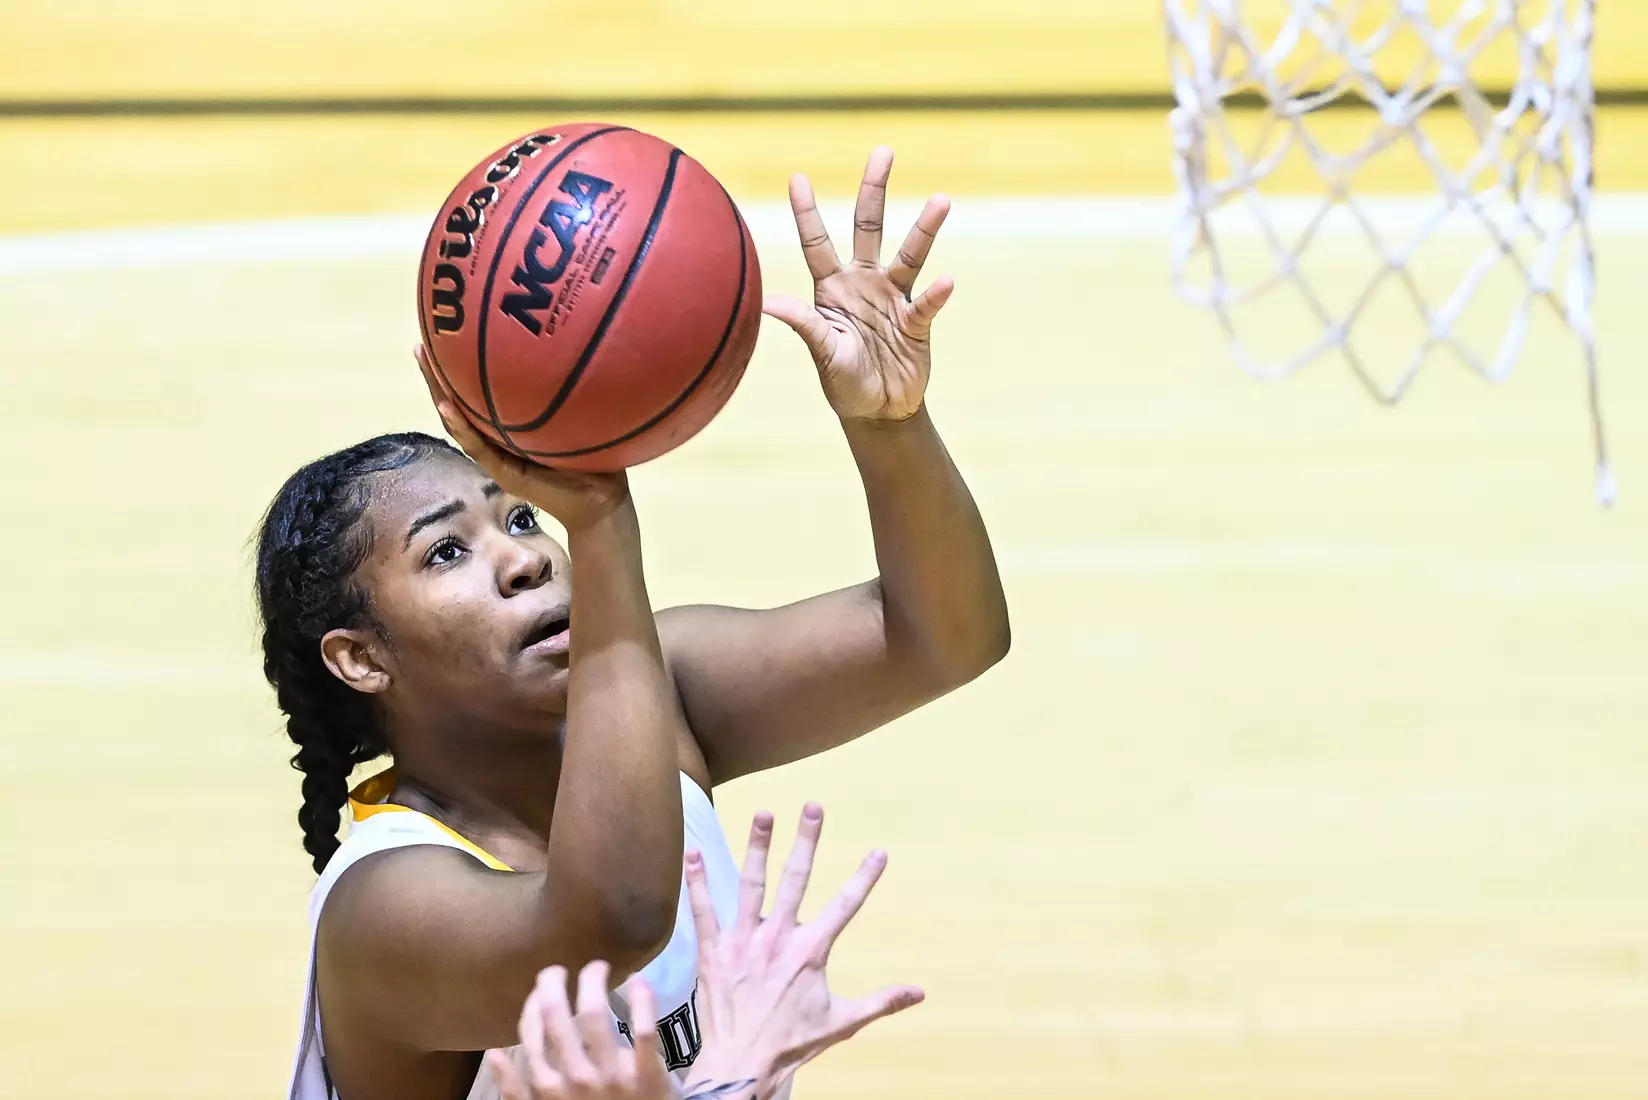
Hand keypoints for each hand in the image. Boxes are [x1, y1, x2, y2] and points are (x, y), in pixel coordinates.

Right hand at [416, 346, 629, 532]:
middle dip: (438, 376)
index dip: (460, 369)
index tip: (446, 336)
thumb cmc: (594, 456)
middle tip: (421, 344)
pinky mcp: (505, 473)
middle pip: (459, 405)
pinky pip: (478, 449)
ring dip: (439, 395)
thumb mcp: (579, 415)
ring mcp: (497, 457)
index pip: (479, 395)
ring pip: (459, 424)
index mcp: (510, 426)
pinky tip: (447, 407)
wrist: (601, 500)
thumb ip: (567, 390)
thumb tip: (574, 345)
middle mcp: (497, 439)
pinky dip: (462, 428)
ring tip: (425, 365)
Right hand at [486, 961, 673, 1099]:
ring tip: (597, 967)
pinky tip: (639, 980)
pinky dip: (642, 999)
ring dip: (592, 981)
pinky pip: (645, 1030)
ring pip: (595, 1015)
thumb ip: (518, 1093)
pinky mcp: (648, 1076)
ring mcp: (612, 1076)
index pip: (531, 1033)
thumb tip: (494, 1054)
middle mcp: (575, 1078)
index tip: (541, 987)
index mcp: (547, 1087)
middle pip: (556, 1014)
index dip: (533, 1003)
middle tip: (559, 969)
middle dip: (553, 982)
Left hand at [683, 805, 924, 1099]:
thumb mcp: (842, 1023)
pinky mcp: (714, 952)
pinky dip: (698, 881)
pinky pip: (704, 910)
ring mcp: (743, 943)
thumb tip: (920, 992)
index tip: (878, 851)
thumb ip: (881, 1001)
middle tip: (812, 807)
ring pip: (751, 885)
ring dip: (758, 847)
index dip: (864, 878)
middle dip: (806, 841)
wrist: (742, 1065)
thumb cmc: (791, 1045)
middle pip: (796, 880)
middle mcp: (778, 939)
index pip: (845, 906)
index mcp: (810, 952)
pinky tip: (693, 854)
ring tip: (763, 815)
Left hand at [763, 147, 954, 422]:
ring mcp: (893, 299)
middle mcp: (863, 284)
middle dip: (874, 190)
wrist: (879, 413)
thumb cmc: (844, 382)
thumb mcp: (822, 351)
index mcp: (831, 289)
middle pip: (869, 227)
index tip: (797, 177)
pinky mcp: (917, 322)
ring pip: (910, 254)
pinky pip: (927, 303)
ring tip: (941, 200)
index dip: (806, 212)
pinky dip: (935, 294)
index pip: (817, 243)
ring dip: (925, 228)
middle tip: (883, 151)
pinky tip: (945, 282)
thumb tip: (768, 303)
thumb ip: (803, 324)